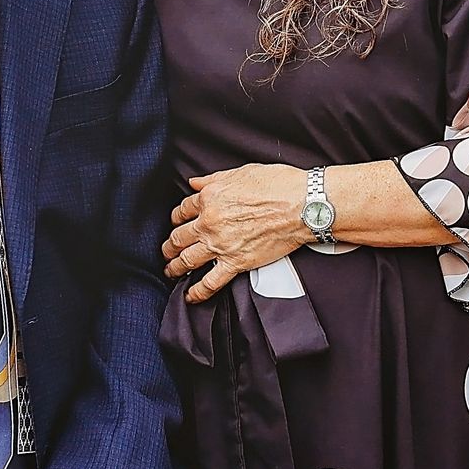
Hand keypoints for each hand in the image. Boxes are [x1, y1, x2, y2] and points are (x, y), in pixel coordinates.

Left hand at [163, 164, 307, 302]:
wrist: (301, 206)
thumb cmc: (277, 185)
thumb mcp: (240, 172)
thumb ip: (213, 179)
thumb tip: (195, 182)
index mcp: (209, 198)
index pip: (182, 210)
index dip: (176, 217)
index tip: (176, 222)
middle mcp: (209, 222)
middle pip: (179, 237)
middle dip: (170, 245)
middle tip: (166, 250)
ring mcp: (221, 245)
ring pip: (188, 260)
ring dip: (175, 266)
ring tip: (170, 270)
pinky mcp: (236, 263)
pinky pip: (211, 282)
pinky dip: (198, 291)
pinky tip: (190, 296)